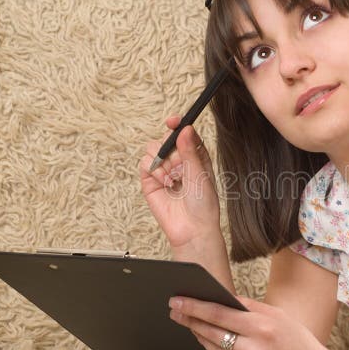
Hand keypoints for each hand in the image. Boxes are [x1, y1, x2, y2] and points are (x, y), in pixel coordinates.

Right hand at [139, 118, 225, 267]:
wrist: (192, 227)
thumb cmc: (203, 204)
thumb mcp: (200, 173)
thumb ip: (190, 151)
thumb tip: (184, 129)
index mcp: (195, 156)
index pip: (184, 133)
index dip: (178, 125)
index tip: (173, 121)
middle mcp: (179, 161)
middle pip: (166, 139)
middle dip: (170, 149)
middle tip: (179, 165)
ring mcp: (164, 170)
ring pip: (152, 149)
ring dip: (163, 162)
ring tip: (173, 178)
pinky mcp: (150, 181)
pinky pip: (145, 164)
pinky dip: (154, 170)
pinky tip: (165, 182)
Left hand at [168, 296, 332, 349]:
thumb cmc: (297, 341)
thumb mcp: (278, 316)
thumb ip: (249, 307)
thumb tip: (220, 297)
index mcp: (263, 327)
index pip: (219, 314)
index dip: (195, 307)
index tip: (177, 301)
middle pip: (211, 333)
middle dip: (191, 320)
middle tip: (176, 312)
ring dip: (203, 338)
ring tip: (196, 326)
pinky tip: (220, 347)